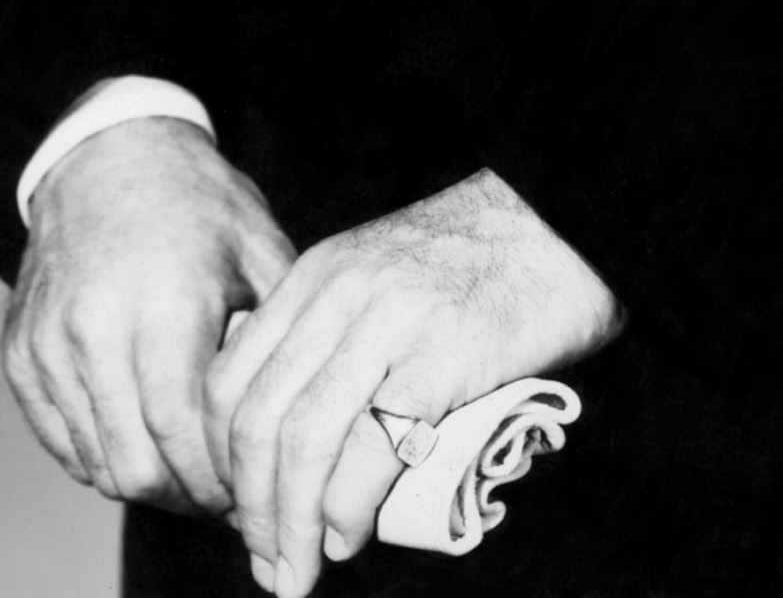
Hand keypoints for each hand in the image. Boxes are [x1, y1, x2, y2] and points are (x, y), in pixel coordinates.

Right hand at [3, 115, 295, 512]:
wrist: (110, 153)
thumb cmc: (200, 203)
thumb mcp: (260, 251)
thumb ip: (279, 336)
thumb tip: (293, 424)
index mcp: (164, 302)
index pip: (183, 436)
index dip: (216, 481)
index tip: (246, 490)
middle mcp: (95, 326)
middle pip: (135, 466)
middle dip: (183, 494)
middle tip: (218, 491)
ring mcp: (48, 341)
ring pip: (96, 462)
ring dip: (143, 478)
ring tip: (184, 465)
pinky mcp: (19, 353)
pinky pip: (59, 441)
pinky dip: (100, 453)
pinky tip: (139, 434)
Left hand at [203, 166, 621, 595]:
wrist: (560, 219)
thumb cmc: (479, 261)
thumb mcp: (382, 275)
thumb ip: (341, 334)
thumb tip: (309, 440)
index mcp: (317, 276)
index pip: (229, 382)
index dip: (221, 465)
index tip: (241, 515)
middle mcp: (339, 293)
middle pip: (256, 421)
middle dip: (252, 511)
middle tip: (266, 563)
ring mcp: (389, 321)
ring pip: (303, 441)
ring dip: (291, 525)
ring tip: (299, 573)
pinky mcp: (442, 354)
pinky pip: (372, 447)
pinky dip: (348, 507)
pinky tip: (348, 537)